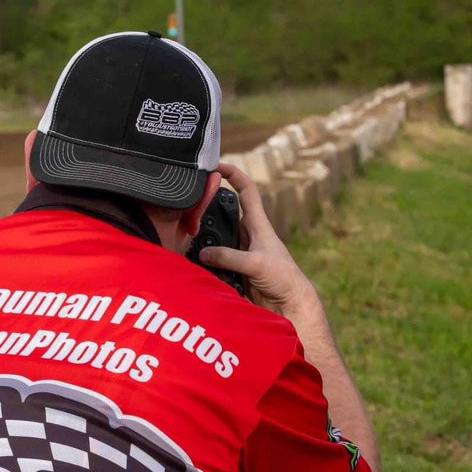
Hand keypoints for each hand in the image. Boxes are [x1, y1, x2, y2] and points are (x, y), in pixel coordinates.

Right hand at [199, 163, 319, 315]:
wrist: (288, 305)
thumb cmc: (283, 278)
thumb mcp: (256, 263)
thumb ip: (229, 257)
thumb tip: (203, 253)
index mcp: (258, 224)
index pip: (246, 190)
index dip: (233, 174)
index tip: (215, 165)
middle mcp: (246, 234)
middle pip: (223, 212)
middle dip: (207, 206)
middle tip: (189, 204)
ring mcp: (238, 251)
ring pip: (215, 236)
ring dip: (202, 235)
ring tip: (183, 232)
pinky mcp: (232, 268)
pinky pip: (213, 259)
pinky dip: (202, 258)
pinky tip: (191, 259)